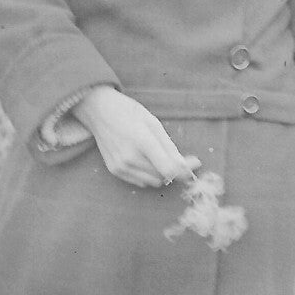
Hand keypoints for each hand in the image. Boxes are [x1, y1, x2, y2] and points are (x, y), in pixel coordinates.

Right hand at [73, 86, 200, 188]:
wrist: (99, 111)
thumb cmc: (129, 113)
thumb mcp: (154, 124)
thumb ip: (171, 148)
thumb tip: (190, 166)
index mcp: (142, 141)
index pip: (169, 169)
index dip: (185, 171)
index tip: (195, 164)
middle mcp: (130, 157)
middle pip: (164, 177)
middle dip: (176, 170)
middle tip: (180, 157)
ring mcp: (120, 166)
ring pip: (154, 182)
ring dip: (162, 173)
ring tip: (158, 155)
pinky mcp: (115, 171)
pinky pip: (141, 182)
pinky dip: (148, 175)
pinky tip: (145, 159)